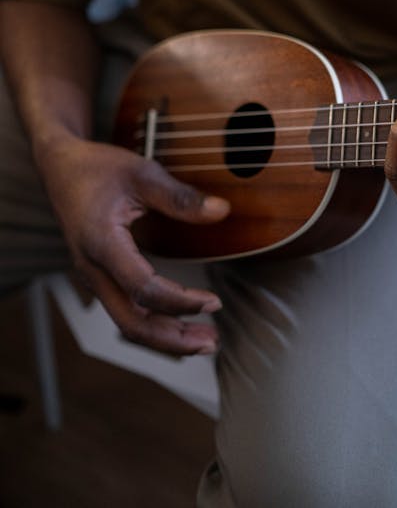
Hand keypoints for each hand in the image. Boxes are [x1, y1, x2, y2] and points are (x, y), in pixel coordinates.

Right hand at [37, 134, 229, 354]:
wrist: (61, 167)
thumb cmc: (98, 168)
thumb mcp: (142, 174)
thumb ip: (180, 197)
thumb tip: (221, 210)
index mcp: (101, 243)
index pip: (143, 288)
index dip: (180, 302)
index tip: (213, 303)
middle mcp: (93, 268)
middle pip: (131, 322)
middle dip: (172, 340)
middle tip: (212, 342)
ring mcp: (93, 276)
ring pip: (127, 322)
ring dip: (164, 337)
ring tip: (202, 340)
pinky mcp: (99, 276)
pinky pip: (124, 309)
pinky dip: (152, 323)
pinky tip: (177, 323)